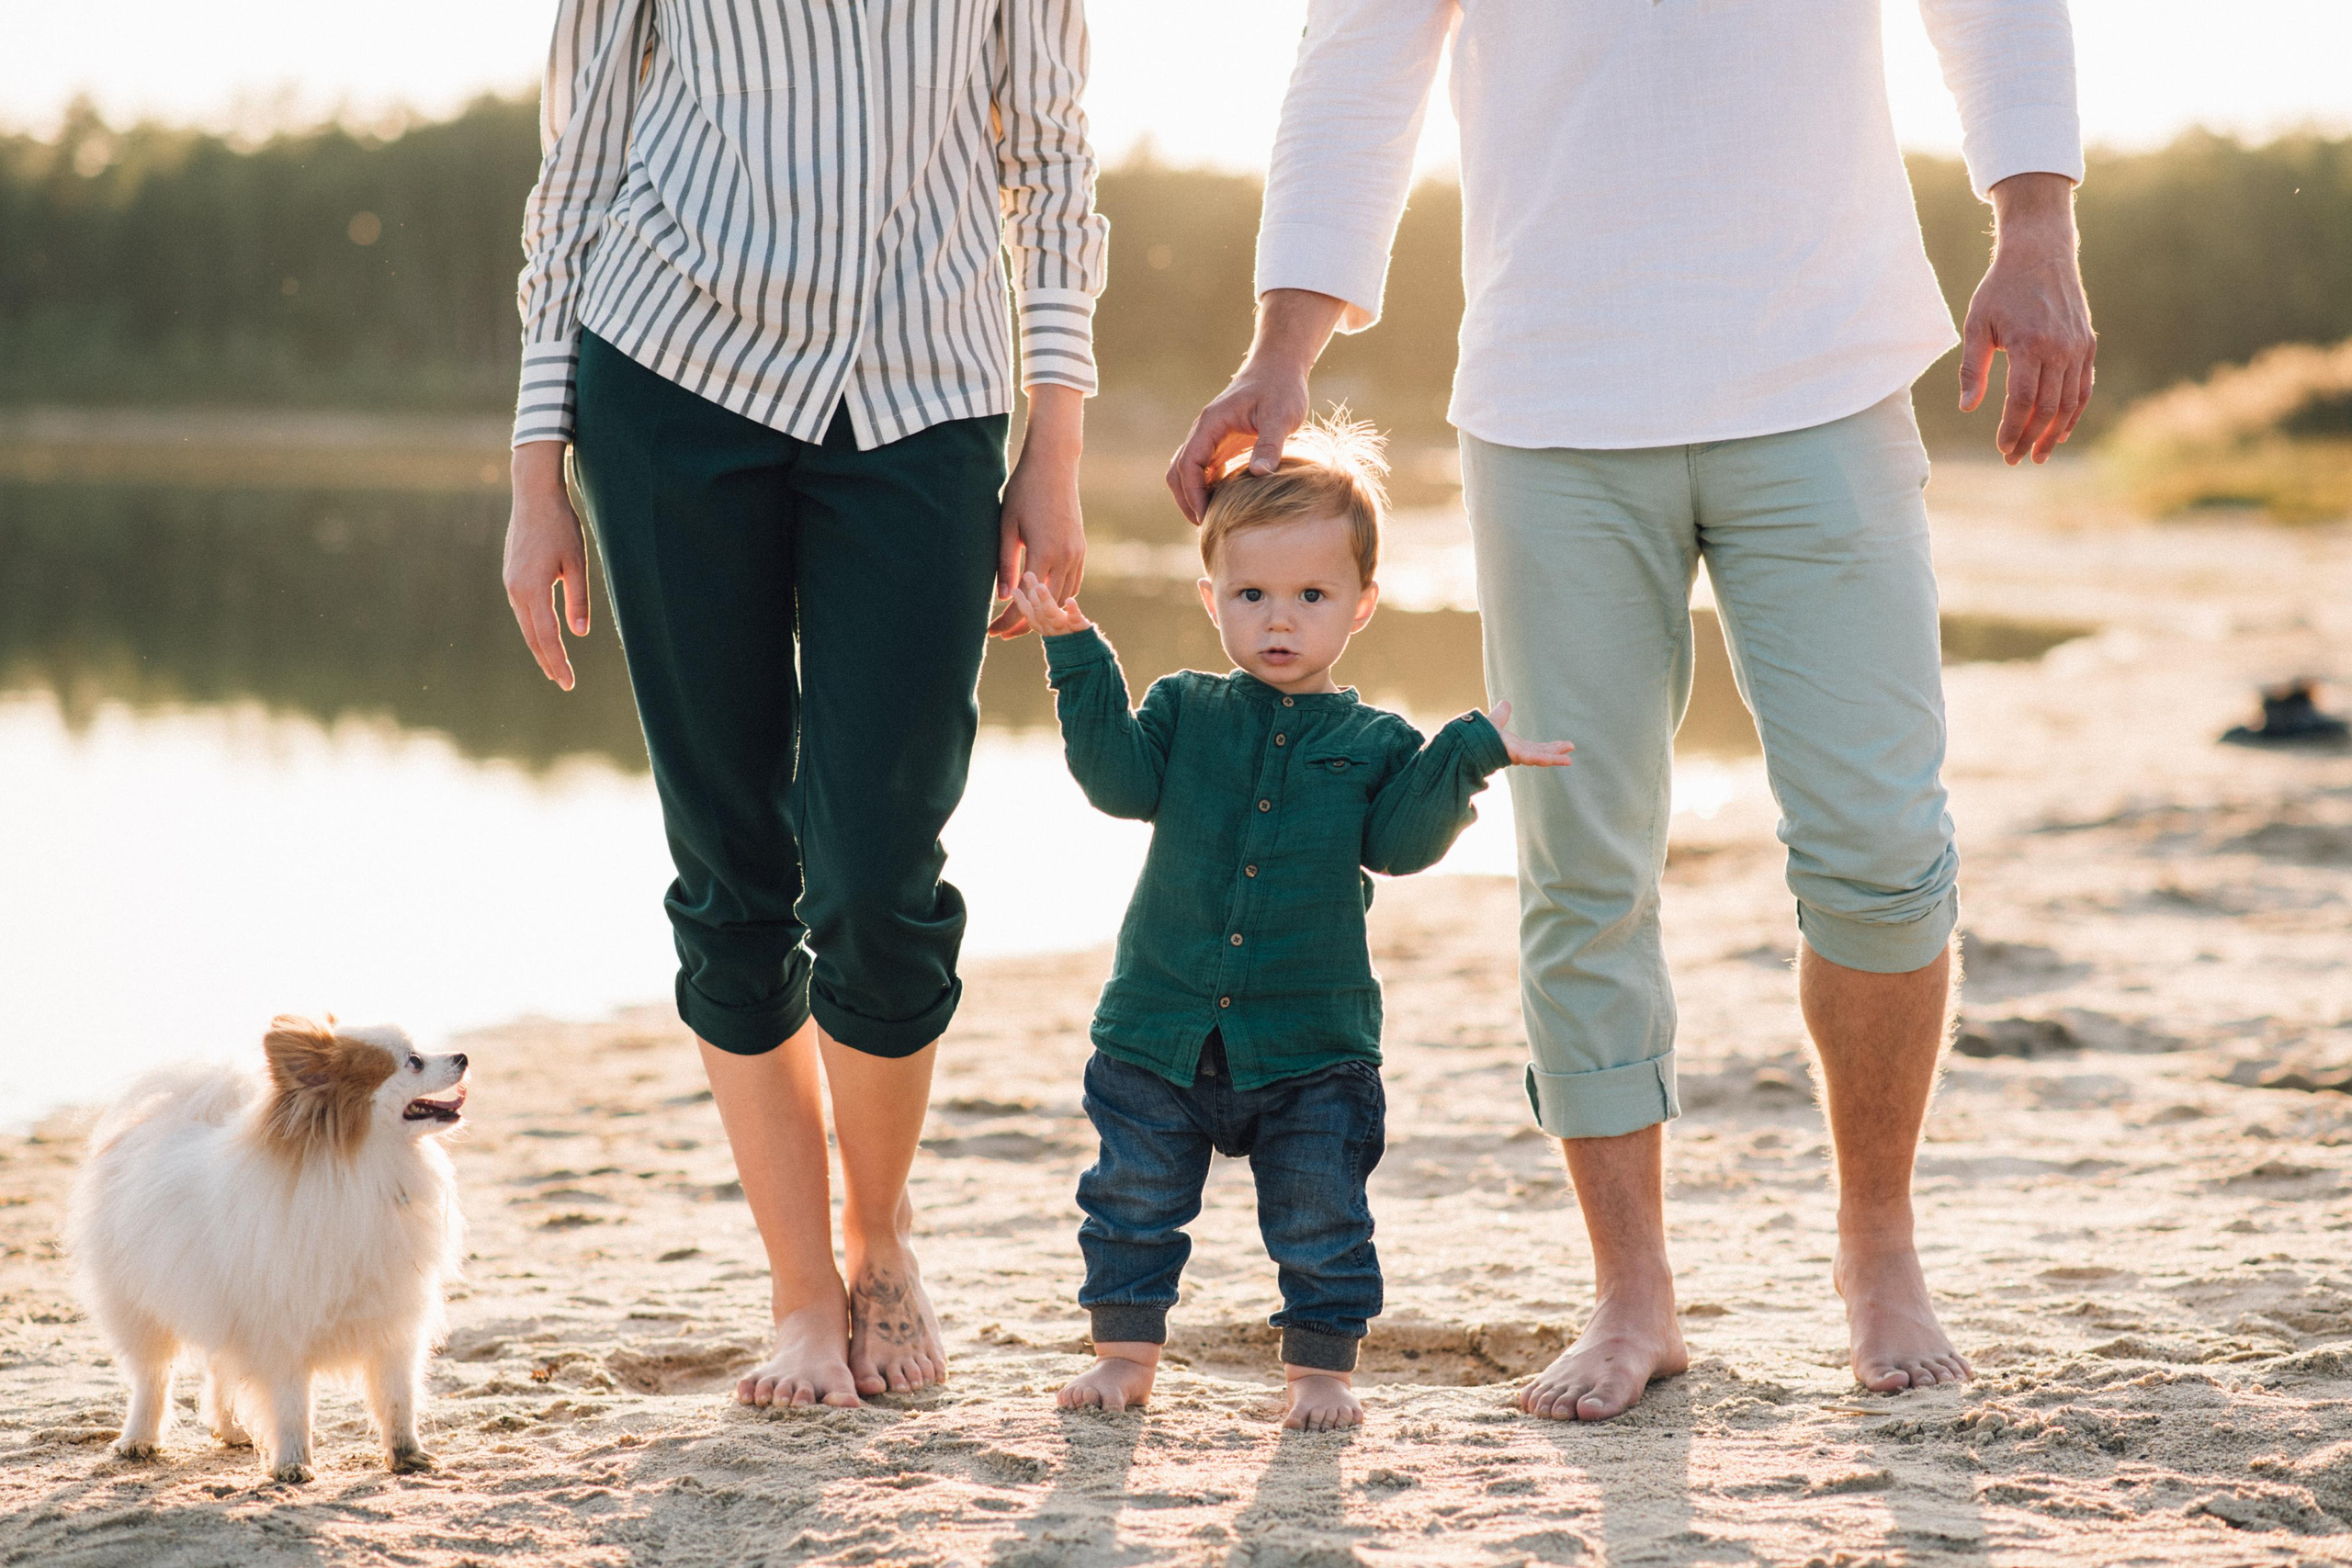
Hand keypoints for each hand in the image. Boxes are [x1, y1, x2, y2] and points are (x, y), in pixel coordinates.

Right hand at [503, 440, 589, 689]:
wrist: (533, 496)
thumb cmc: (560, 526)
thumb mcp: (576, 562)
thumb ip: (578, 599)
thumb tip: (578, 633)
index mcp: (532, 589)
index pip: (546, 637)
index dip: (558, 662)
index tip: (568, 683)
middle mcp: (516, 590)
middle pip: (532, 637)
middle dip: (549, 661)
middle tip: (564, 683)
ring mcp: (511, 583)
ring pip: (526, 625)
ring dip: (540, 647)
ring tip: (555, 666)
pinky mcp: (512, 577)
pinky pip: (523, 611)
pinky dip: (534, 628)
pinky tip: (544, 636)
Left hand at [991, 385, 1085, 636]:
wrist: (1054, 466)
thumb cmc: (1023, 491)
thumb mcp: (1007, 527)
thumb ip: (1005, 563)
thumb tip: (1004, 598)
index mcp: (1044, 554)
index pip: (1026, 601)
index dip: (1008, 620)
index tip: (991, 631)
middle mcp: (1066, 558)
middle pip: (1048, 606)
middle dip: (1026, 624)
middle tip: (1002, 634)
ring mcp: (1077, 554)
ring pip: (1064, 598)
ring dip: (1045, 613)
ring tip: (1023, 622)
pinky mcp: (1081, 549)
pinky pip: (1073, 584)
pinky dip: (1059, 598)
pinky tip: (1043, 601)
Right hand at [1165, 289, 1347, 523]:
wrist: (1279, 367)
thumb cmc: (1281, 388)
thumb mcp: (1281, 415)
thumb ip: (1270, 443)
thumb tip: (1260, 474)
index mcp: (1210, 424)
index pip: (1188, 465)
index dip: (1193, 494)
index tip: (1207, 518)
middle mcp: (1204, 432)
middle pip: (1179, 472)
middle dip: (1187, 501)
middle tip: (1207, 527)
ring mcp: (1211, 438)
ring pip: (1188, 472)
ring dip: (1195, 496)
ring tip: (1214, 521)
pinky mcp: (1222, 443)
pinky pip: (1205, 470)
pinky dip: (1208, 489)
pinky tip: (1227, 506)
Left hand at [1486, 701, 1572, 767]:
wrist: (1469, 739)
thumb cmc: (1478, 735)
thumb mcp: (1495, 721)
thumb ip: (1502, 714)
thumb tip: (1505, 703)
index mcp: (1515, 746)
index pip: (1537, 748)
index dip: (1550, 747)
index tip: (1563, 745)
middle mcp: (1518, 753)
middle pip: (1542, 753)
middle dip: (1556, 752)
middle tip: (1571, 748)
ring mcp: (1518, 756)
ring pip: (1541, 758)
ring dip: (1555, 759)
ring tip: (1569, 761)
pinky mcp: (1518, 756)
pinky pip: (1535, 758)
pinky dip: (1548, 759)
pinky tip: (1559, 760)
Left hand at [1961, 172, 2096, 465]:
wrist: (2040, 253)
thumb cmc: (2001, 289)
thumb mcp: (1977, 324)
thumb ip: (1972, 368)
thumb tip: (1967, 408)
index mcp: (2029, 344)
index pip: (2022, 401)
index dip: (2012, 430)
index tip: (2001, 449)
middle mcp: (2060, 348)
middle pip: (2049, 408)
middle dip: (2031, 438)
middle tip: (2015, 460)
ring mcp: (2078, 346)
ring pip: (2072, 402)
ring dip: (2056, 433)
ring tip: (2039, 454)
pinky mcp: (2088, 344)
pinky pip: (2084, 386)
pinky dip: (2075, 412)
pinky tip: (2062, 430)